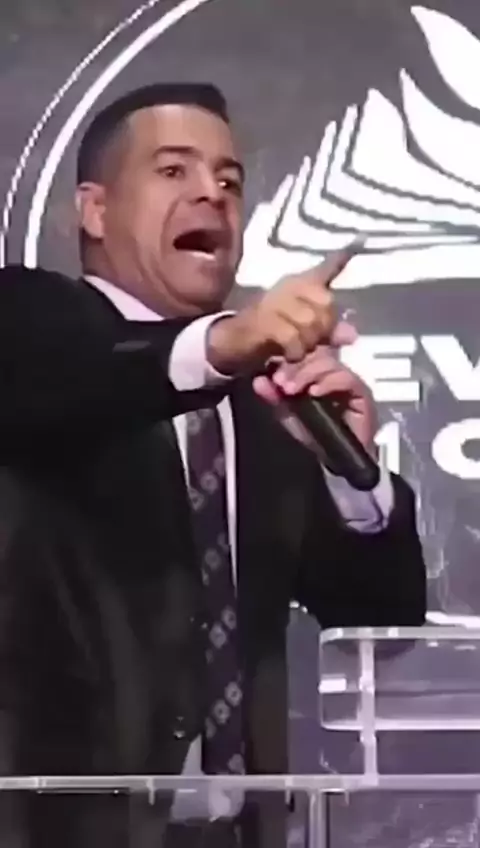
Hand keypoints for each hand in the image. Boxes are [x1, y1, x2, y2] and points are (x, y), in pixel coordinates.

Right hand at [207, 243, 361, 373]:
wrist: (234, 340)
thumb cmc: (271, 333)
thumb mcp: (304, 332)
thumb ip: (328, 331)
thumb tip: (352, 335)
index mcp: (300, 284)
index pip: (325, 268)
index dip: (342, 257)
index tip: (361, 240)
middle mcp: (289, 286)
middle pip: (325, 302)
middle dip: (324, 329)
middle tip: (312, 342)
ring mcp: (275, 301)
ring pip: (310, 321)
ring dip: (308, 343)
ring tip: (298, 350)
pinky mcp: (264, 320)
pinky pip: (292, 336)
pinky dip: (295, 350)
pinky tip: (289, 355)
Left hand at [252, 344, 376, 454]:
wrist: (334, 459)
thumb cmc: (313, 435)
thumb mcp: (288, 414)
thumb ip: (274, 397)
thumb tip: (259, 380)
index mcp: (314, 372)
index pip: (303, 353)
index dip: (287, 360)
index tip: (271, 374)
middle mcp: (332, 372)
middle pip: (316, 354)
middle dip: (295, 367)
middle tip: (280, 382)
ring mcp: (348, 380)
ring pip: (329, 363)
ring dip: (308, 374)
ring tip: (292, 389)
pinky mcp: (361, 392)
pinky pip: (347, 379)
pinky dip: (329, 383)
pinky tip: (314, 392)